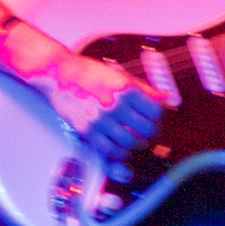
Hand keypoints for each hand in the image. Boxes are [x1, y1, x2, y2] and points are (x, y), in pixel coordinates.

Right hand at [0, 23, 163, 177]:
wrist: (59, 75)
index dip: (159, 117)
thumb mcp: (121, 75)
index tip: (157, 119)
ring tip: (137, 141)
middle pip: (146, 129)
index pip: (155, 112)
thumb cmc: (89, 72)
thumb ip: (144, 88)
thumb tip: (165, 98)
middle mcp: (114, 105)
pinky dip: (119, 152)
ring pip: (129, 143)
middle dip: (152, 133)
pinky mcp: (86, 130)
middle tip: (150, 132)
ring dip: (137, 145)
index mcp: (125, 90)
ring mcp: (99, 119)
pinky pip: (108, 149)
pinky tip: (122, 148)